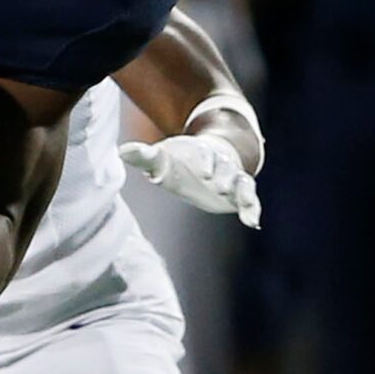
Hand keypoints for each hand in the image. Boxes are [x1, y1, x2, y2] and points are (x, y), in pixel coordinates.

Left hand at [118, 133, 261, 226]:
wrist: (208, 156)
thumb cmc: (181, 159)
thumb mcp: (162, 157)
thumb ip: (145, 156)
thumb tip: (122, 151)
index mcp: (202, 151)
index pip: (206, 153)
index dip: (206, 160)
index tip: (204, 172)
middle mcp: (221, 163)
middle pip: (226, 167)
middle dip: (224, 177)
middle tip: (219, 187)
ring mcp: (232, 178)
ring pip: (243, 182)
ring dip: (243, 193)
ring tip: (246, 208)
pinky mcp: (238, 193)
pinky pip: (250, 200)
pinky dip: (252, 209)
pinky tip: (253, 222)